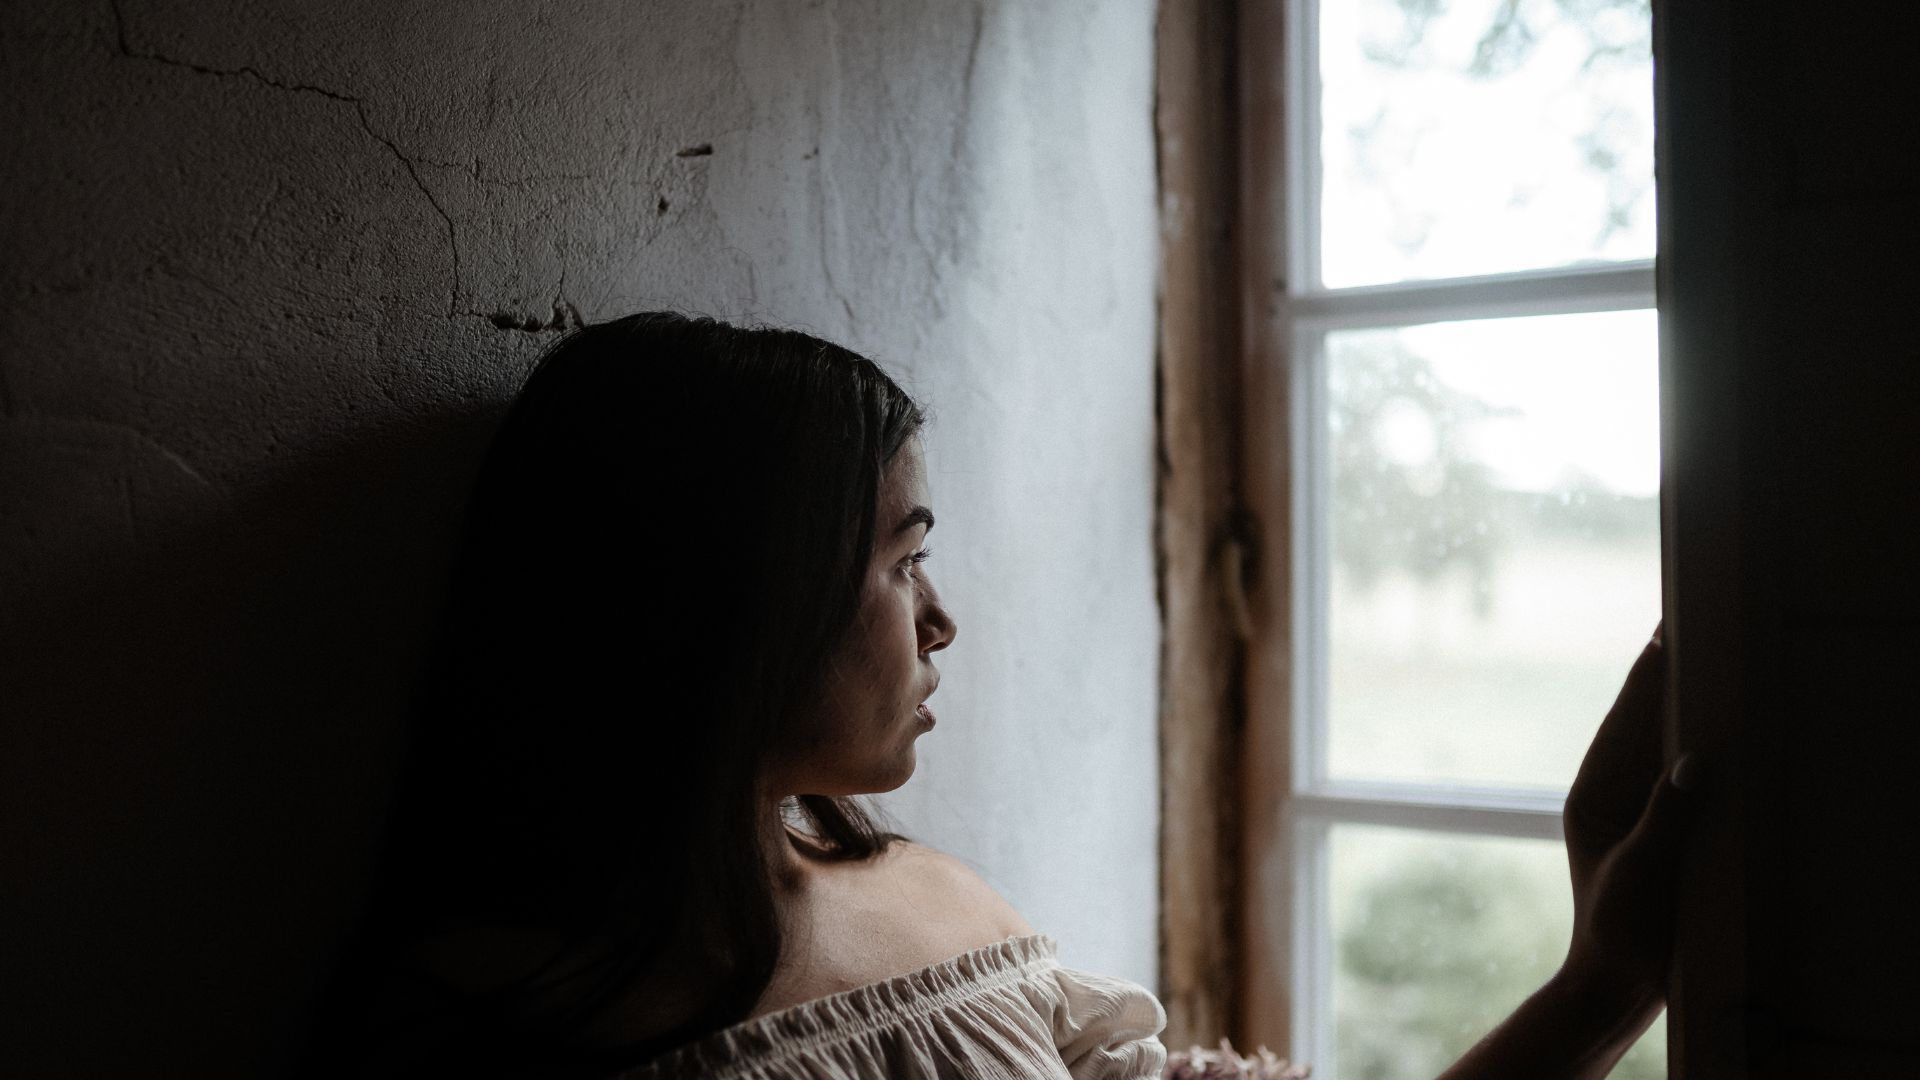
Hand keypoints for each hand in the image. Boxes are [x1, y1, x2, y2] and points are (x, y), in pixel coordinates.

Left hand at [1560, 624, 1700, 1009]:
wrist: (1617, 984)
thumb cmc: (1617, 931)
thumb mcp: (1640, 872)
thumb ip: (1667, 817)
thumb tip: (1694, 760)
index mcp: (1594, 791)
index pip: (1624, 720)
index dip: (1646, 675)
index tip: (1666, 631)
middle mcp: (1613, 791)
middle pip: (1645, 722)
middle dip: (1668, 679)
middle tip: (1693, 628)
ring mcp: (1639, 809)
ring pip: (1665, 745)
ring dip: (1688, 709)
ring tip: (1712, 664)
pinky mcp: (1665, 830)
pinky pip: (1686, 779)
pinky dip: (1705, 751)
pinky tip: (1727, 732)